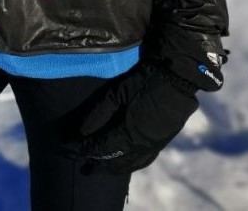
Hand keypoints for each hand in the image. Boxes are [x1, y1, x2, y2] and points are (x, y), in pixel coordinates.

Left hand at [67, 61, 198, 173]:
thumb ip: (98, 115)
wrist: (178, 78)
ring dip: (114, 168)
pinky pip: (144, 161)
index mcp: (128, 134)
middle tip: (84, 168)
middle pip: (114, 161)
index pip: (101, 148)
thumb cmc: (143, 82)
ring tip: (101, 169)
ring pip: (130, 164)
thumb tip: (80, 132)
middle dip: (97, 164)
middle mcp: (141, 146)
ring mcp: (153, 146)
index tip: (69, 149)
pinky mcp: (161, 142)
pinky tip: (126, 165)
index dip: (84, 149)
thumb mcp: (116, 94)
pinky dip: (132, 165)